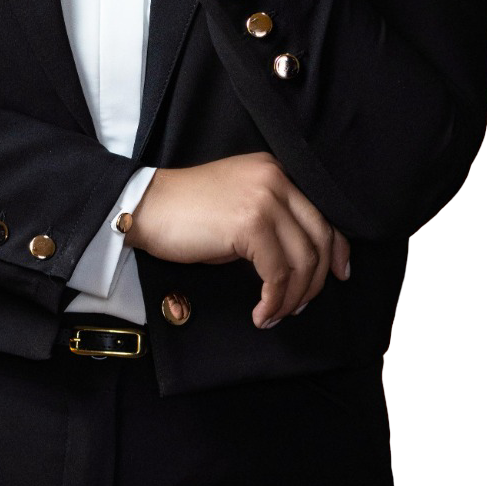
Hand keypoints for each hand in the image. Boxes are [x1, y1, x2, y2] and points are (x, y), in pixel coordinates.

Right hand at [125, 153, 350, 328]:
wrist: (146, 207)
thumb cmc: (187, 213)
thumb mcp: (239, 207)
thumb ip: (273, 221)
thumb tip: (302, 263)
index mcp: (275, 171)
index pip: (321, 213)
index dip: (337, 248)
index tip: (340, 274)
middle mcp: (276, 179)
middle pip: (319, 237)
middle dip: (316, 280)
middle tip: (300, 305)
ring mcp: (264, 199)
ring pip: (302, 260)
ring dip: (293, 297)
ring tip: (275, 314)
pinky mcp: (250, 224)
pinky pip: (277, 273)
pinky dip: (274, 300)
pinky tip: (262, 313)